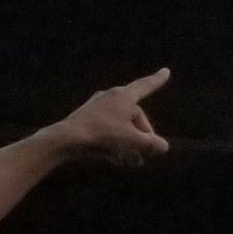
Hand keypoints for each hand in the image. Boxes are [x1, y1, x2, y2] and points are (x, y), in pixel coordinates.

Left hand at [46, 69, 170, 165]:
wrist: (66, 139)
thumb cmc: (103, 134)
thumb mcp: (133, 141)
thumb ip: (151, 144)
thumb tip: (164, 146)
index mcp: (124, 96)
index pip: (146, 86)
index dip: (157, 80)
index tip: (166, 71)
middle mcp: (111, 97)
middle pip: (134, 116)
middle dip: (141, 136)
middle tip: (144, 154)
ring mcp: (96, 107)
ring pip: (121, 125)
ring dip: (128, 143)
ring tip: (131, 162)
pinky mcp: (86, 118)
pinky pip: (107, 128)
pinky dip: (114, 142)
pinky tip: (115, 159)